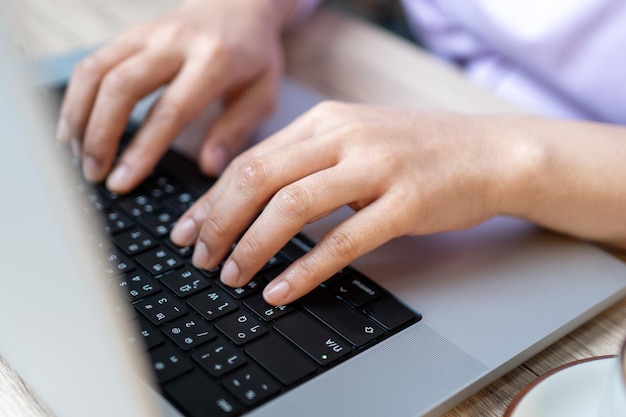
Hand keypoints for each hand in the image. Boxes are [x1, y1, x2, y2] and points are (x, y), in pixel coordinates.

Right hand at [56, 0, 297, 193]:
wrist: (240, 5)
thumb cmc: (255, 55)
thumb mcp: (263, 94)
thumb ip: (236, 130)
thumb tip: (209, 167)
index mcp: (215, 61)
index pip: (170, 111)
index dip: (141, 150)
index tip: (122, 182)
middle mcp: (176, 42)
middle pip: (121, 87)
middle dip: (100, 136)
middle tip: (94, 174)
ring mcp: (148, 33)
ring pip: (96, 71)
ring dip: (79, 117)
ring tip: (78, 155)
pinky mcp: (130, 33)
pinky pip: (92, 63)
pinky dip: (77, 97)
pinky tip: (75, 127)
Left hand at [171, 102, 527, 304]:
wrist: (489, 152)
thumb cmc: (419, 150)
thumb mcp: (356, 140)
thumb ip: (308, 160)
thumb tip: (254, 197)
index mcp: (326, 122)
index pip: (251, 160)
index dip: (211, 199)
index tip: (187, 230)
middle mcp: (345, 138)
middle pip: (260, 178)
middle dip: (219, 223)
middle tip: (201, 258)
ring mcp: (376, 168)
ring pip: (293, 206)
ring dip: (253, 246)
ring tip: (233, 276)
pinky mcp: (405, 203)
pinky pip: (343, 240)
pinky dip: (305, 268)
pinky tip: (282, 289)